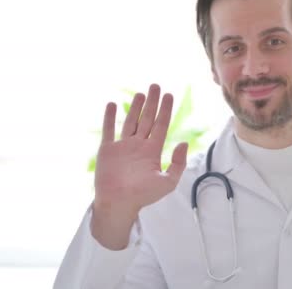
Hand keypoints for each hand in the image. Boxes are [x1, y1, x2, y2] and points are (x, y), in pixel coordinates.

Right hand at [91, 84, 187, 248]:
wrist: (119, 204)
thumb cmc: (143, 196)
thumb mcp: (167, 182)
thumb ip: (178, 164)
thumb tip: (184, 143)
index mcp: (152, 151)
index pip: (161, 125)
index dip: (166, 110)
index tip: (169, 95)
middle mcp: (139, 146)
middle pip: (148, 119)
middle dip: (153, 103)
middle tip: (156, 86)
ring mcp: (123, 147)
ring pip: (131, 121)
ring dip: (136, 107)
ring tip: (141, 93)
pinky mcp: (108, 150)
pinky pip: (109, 129)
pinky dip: (110, 117)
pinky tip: (113, 104)